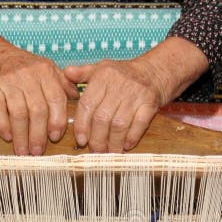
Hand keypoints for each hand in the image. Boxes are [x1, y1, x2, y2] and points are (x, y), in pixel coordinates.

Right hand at [0, 46, 78, 154]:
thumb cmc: (27, 68)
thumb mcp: (48, 70)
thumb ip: (64, 85)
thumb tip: (78, 101)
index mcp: (47, 72)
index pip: (56, 99)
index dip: (57, 121)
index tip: (55, 138)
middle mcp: (29, 75)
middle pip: (37, 110)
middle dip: (38, 134)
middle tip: (37, 152)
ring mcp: (10, 80)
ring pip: (18, 112)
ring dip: (21, 135)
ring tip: (23, 151)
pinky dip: (3, 125)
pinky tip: (8, 138)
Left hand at [64, 37, 209, 151]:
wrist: (155, 71)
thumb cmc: (123, 74)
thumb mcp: (101, 68)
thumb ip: (82, 73)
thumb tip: (66, 72)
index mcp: (103, 76)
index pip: (87, 104)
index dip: (82, 125)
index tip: (81, 140)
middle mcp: (119, 84)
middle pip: (102, 118)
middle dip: (97, 139)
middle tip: (95, 151)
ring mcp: (136, 94)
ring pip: (119, 124)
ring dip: (113, 142)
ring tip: (109, 153)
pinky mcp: (150, 103)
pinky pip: (139, 124)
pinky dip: (131, 137)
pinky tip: (126, 146)